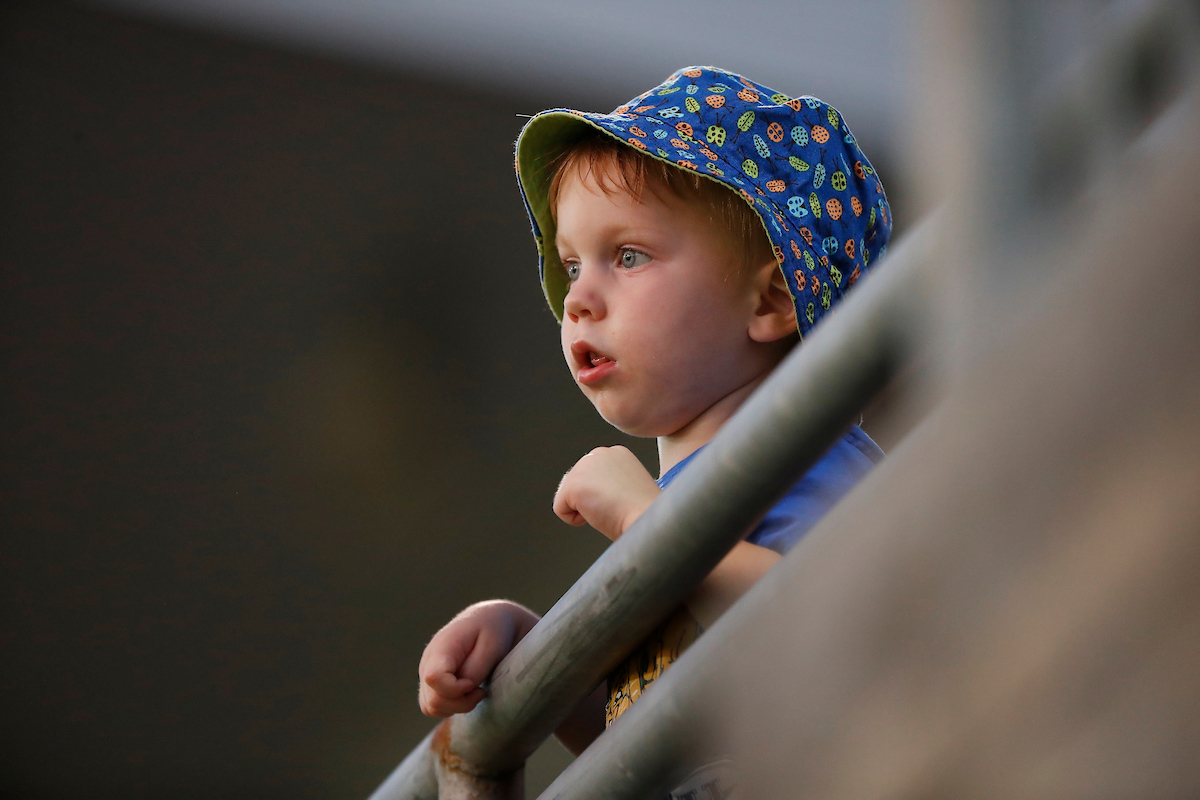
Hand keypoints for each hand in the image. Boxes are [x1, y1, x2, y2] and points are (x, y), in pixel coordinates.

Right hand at [417, 600, 538, 716]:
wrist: (490, 620)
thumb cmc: (494, 630)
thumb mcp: (492, 645)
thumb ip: (475, 669)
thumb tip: (463, 688)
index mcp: (442, 646)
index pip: (433, 677)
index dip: (455, 689)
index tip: (475, 684)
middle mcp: (428, 661)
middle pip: (432, 699)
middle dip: (460, 703)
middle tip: (481, 691)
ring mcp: (426, 672)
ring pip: (430, 707)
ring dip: (456, 707)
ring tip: (476, 691)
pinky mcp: (431, 683)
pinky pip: (433, 707)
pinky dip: (451, 707)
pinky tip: (468, 693)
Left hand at [553, 446, 660, 540]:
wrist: (649, 520)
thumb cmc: (645, 514)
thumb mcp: (629, 488)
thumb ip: (610, 482)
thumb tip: (592, 492)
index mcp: (616, 453)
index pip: (592, 477)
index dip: (603, 497)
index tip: (623, 502)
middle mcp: (599, 453)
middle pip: (576, 484)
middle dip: (591, 501)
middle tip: (615, 507)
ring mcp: (585, 466)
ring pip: (568, 496)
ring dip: (585, 510)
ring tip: (608, 509)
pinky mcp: (573, 483)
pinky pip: (561, 509)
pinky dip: (575, 520)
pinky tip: (599, 514)